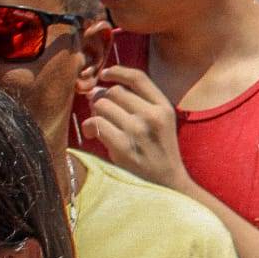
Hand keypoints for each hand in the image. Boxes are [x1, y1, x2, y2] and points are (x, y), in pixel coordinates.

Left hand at [82, 66, 190, 191]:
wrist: (167, 185)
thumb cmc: (158, 152)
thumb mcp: (160, 124)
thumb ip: (138, 103)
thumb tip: (96, 89)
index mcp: (164, 108)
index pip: (138, 78)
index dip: (116, 72)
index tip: (104, 75)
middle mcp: (153, 116)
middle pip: (114, 92)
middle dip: (102, 99)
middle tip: (101, 113)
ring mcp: (138, 131)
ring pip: (102, 106)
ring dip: (95, 114)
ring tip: (99, 126)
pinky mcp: (124, 146)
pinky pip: (96, 123)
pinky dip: (91, 127)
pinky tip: (94, 135)